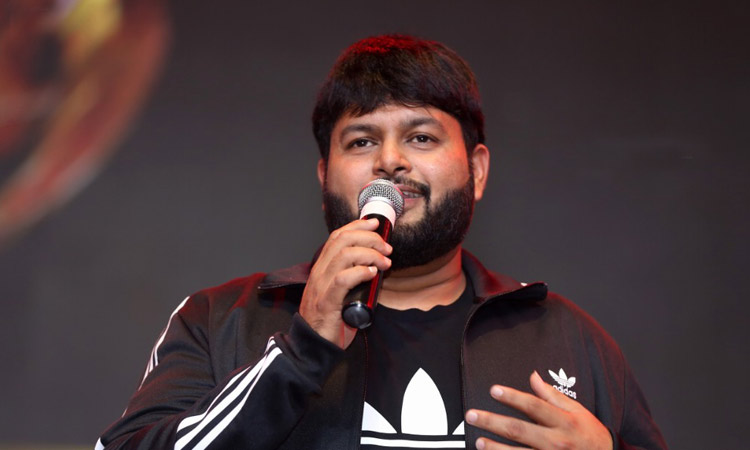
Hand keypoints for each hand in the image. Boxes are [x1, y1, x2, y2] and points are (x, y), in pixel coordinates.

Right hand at [300, 218, 391, 348]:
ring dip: (369, 254)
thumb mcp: (340, 292)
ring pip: (343, 255)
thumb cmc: (330, 320)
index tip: (375, 224)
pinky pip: (342, 280)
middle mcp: (319, 273)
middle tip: (386, 247)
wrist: (312, 345)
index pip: (337, 237)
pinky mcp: (327, 302)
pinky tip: (372, 273)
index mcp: (322, 268)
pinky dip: (360, 272)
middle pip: (342, 240)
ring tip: (384, 262)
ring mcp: (321, 286)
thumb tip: (376, 265)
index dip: (357, 226)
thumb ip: (352, 277)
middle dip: (369, 238)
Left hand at [465, 371, 611, 449]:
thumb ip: (552, 395)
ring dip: (495, 448)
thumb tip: (533, 377)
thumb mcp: (577, 411)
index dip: (512, 397)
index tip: (494, 390)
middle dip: (492, 422)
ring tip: (478, 441)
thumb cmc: (590, 435)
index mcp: (564, 422)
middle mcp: (556, 442)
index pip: (534, 406)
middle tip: (472, 415)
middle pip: (519, 430)